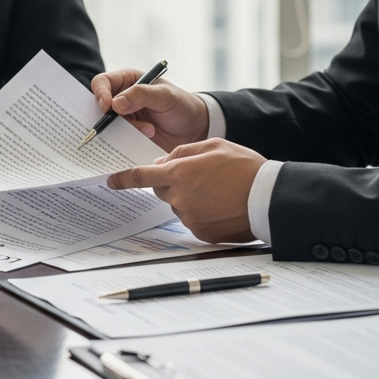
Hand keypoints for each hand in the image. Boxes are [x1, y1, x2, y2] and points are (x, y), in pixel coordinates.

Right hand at [89, 68, 210, 151]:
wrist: (194, 131)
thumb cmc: (181, 105)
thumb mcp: (165, 96)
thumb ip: (141, 95)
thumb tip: (115, 104)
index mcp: (128, 81)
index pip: (102, 82)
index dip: (100, 93)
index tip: (106, 107)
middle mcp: (121, 100)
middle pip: (98, 106)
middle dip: (105, 117)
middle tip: (115, 127)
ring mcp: (123, 120)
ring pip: (106, 127)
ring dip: (122, 132)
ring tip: (148, 131)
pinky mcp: (127, 138)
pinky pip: (116, 142)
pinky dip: (123, 144)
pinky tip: (141, 142)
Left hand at [106, 139, 264, 242]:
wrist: (268, 199)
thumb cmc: (244, 168)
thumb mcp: (214, 146)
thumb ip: (184, 151)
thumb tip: (163, 160)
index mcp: (179, 173)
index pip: (141, 176)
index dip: (124, 179)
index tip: (111, 181)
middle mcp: (179, 197)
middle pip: (162, 190)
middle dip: (173, 182)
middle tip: (200, 177)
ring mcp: (189, 217)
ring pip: (178, 205)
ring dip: (190, 198)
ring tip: (218, 191)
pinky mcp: (200, 233)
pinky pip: (192, 220)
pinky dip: (202, 213)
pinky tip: (221, 206)